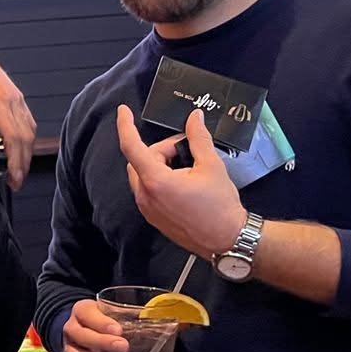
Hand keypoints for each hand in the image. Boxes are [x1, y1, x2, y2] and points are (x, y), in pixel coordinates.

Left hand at [0, 45, 36, 188]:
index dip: (15, 160)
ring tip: (18, 170)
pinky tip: (17, 149)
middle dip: (23, 161)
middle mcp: (12, 99)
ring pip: (29, 129)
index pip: (14, 137)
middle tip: (16, 182)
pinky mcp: (13, 95)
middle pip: (26, 136)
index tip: (13, 178)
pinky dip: (25, 138)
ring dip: (26, 151)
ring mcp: (15, 96)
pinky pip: (26, 120)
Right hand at [62, 298, 133, 351]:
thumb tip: (157, 321)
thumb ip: (128, 315)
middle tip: (124, 347)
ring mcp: (69, 351)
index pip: (86, 314)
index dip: (101, 323)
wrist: (84, 331)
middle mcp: (71, 330)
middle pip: (81, 337)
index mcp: (81, 311)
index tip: (118, 330)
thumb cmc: (104, 321)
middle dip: (103, 343)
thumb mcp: (112, 311)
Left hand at [116, 107, 247, 259]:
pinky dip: (161, 179)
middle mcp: (146, 196)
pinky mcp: (153, 217)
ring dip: (161, 164)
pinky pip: (148, 190)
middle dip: (162, 149)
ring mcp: (148, 209)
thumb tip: (195, 119)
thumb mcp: (211, 165)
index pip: (131, 147)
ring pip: (144, 174)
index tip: (123, 112)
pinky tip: (184, 181)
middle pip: (141, 159)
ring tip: (188, 167)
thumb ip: (198, 138)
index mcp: (156, 182)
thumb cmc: (220, 208)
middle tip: (187, 149)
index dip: (125, 125)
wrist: (227, 239)